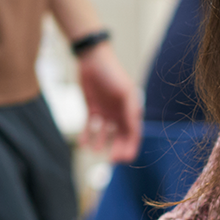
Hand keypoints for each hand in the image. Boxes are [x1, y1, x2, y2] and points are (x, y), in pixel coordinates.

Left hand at [77, 43, 142, 163]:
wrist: (92, 59)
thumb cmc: (112, 73)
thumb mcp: (124, 92)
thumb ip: (130, 111)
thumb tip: (135, 130)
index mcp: (130, 109)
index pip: (133, 133)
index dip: (131, 147)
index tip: (125, 159)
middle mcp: (119, 112)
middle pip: (121, 136)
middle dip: (118, 148)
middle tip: (112, 160)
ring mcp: (106, 111)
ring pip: (106, 133)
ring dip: (102, 143)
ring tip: (95, 151)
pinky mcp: (92, 108)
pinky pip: (90, 126)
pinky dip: (87, 135)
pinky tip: (83, 143)